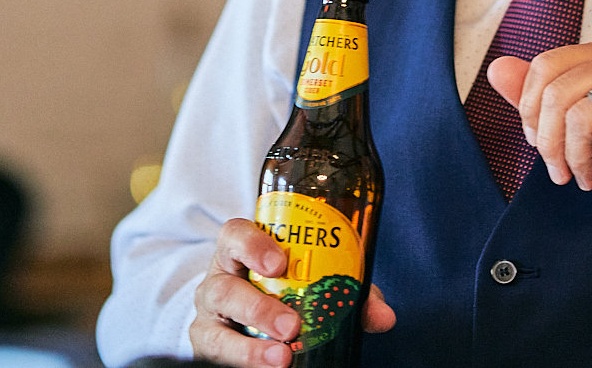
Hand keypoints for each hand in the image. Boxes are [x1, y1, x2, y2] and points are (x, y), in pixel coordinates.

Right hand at [190, 218, 395, 366]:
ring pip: (216, 334)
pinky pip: (217, 358)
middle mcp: (219, 283)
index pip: (234, 236)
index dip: (253, 245)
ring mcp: (210, 320)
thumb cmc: (280, 288)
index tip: (280, 262)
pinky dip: (245, 363)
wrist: (243, 317)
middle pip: (225, 290)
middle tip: (291, 325)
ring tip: (282, 359)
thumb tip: (383, 316)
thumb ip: (347, 292)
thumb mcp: (311, 281)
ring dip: (250, 350)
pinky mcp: (209, 349)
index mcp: (240, 253)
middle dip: (258, 309)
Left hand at [488, 35, 591, 229]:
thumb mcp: (569, 128)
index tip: (541, 143)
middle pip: (556, 91)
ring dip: (573, 156)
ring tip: (584, 174)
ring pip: (577, 114)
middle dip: (549, 142)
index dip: (531, 111)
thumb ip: (535, 97)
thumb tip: (496, 68)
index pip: (545, 66)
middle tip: (560, 170)